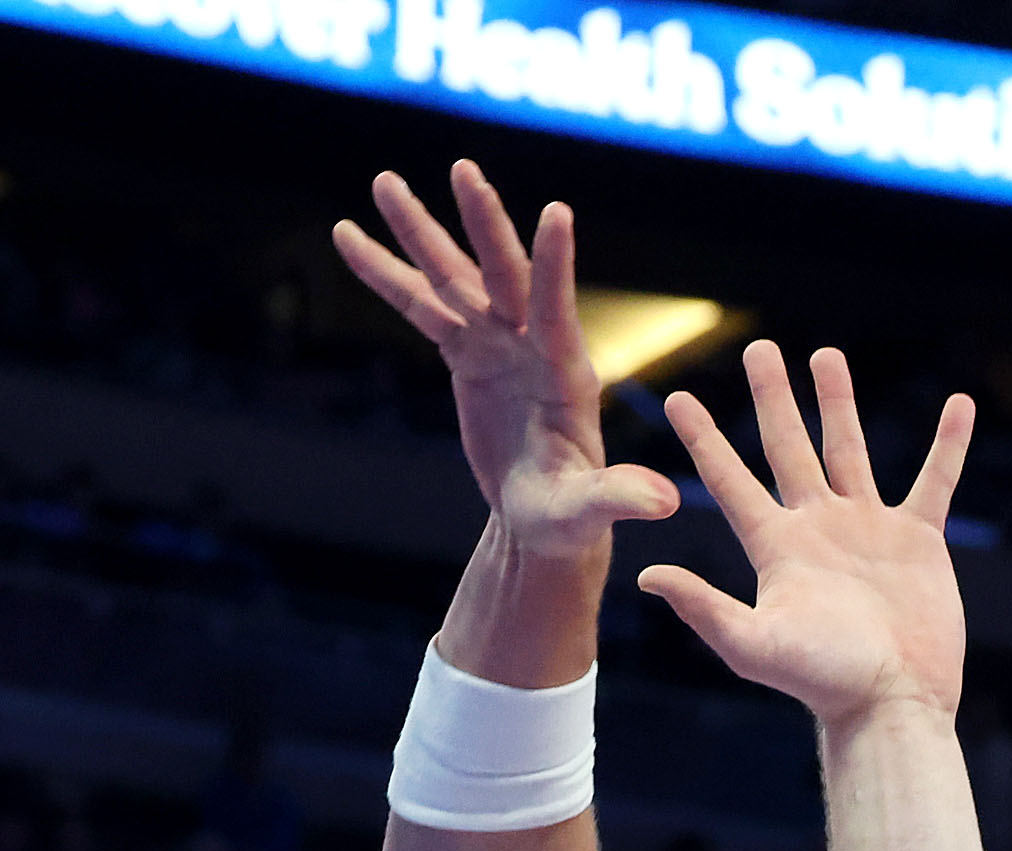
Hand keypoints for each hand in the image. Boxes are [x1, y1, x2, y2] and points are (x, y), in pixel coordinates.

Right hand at [333, 162, 679, 563]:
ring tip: (384, 180)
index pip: (559, 309)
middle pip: (503, 274)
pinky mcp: (467, 352)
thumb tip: (663, 504)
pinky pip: (420, 306)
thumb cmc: (571, 518)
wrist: (543, 519)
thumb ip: (620, 497)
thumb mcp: (589, 513)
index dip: (555, 264)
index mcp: (566, 373)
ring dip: (419, 230)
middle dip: (484, 223)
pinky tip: (349, 237)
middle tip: (463, 169)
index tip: (556, 211)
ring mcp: (498, 342)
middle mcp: (532, 343)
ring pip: (453, 276)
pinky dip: (385, 274)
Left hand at [645, 345, 976, 732]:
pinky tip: (960, 406)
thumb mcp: (755, 646)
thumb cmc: (825, 681)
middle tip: (758, 349)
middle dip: (773, 398)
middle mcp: (817, 528)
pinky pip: (934, 481)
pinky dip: (948, 445)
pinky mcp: (918, 541)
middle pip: (789, 448)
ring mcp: (868, 530)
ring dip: (840, 402)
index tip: (679, 397)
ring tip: (826, 355)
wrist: (893, 703)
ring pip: (851, 450)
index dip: (705, 440)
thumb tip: (646, 576)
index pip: (731, 481)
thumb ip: (705, 609)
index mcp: (776, 547)